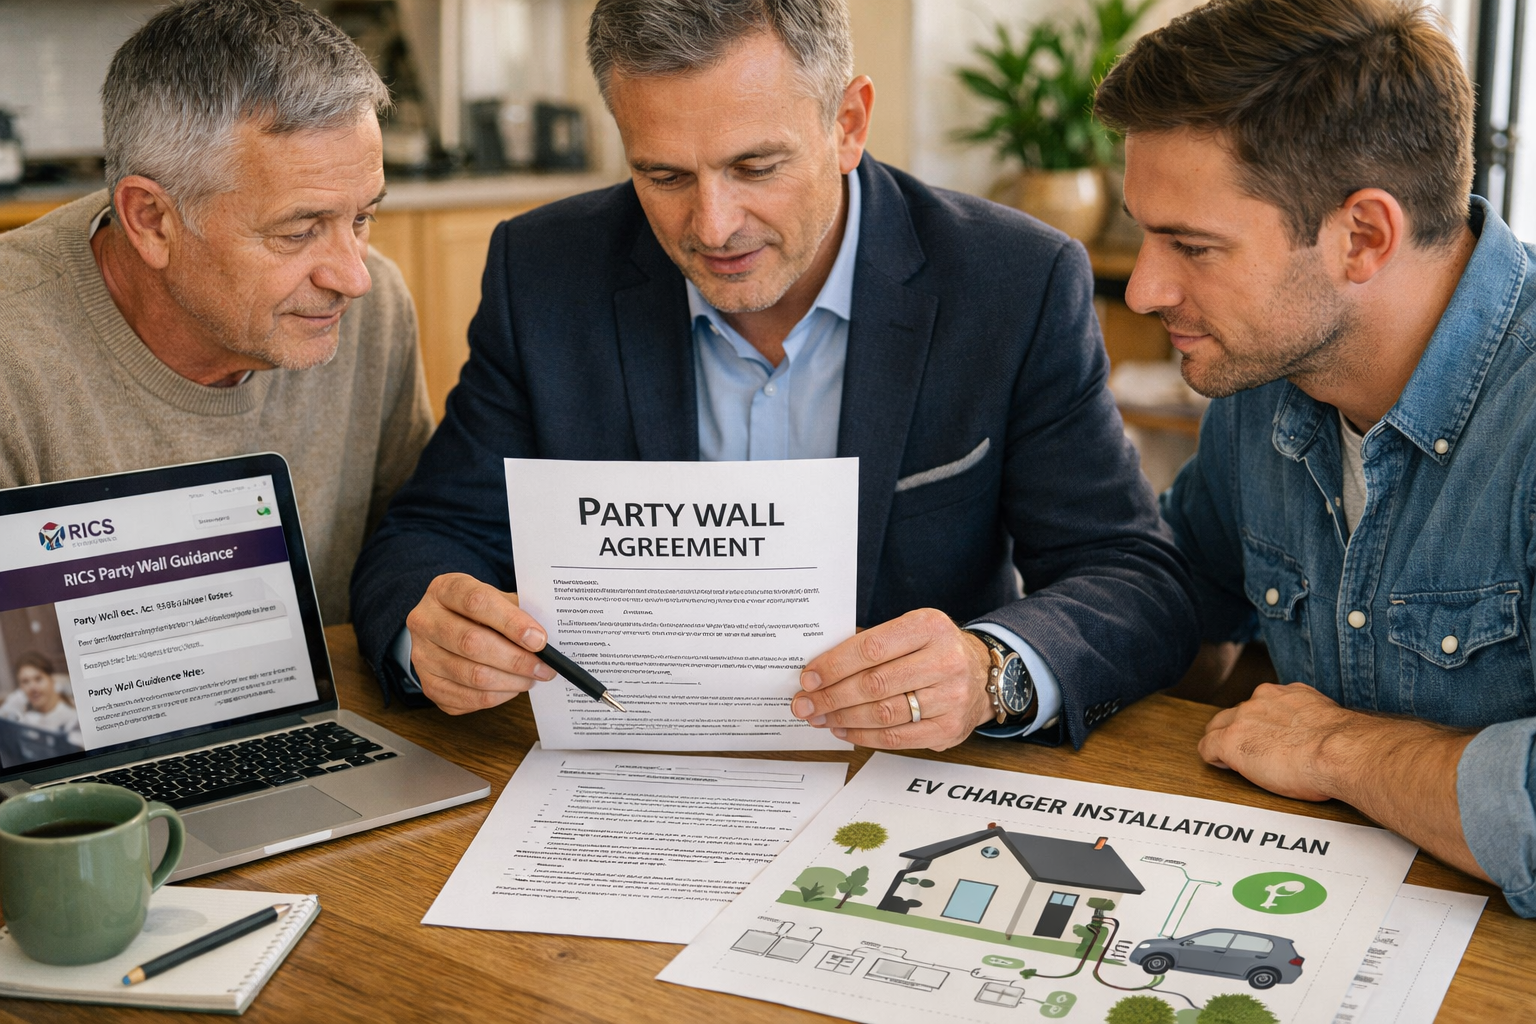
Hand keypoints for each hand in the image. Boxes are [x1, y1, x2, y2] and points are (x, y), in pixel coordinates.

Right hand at [404, 573, 556, 714]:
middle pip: (472, 643)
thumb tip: (543, 639)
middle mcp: (424, 621)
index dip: (511, 622)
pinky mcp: (428, 686)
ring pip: (471, 675)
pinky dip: (497, 696)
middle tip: (544, 666)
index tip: (539, 639)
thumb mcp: (497, 598)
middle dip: (516, 659)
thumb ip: (519, 612)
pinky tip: (512, 687)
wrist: (448, 626)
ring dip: (510, 681)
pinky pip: (467, 698)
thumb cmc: (480, 611)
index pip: (477, 602)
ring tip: (532, 677)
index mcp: (444, 589)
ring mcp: (421, 656)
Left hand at [790, 608, 993, 749]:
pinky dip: (864, 737)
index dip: (835, 665)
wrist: (980, 673)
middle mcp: (945, 660)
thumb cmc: (932, 649)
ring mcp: (951, 697)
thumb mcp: (909, 630)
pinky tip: (844, 730)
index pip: (872, 647)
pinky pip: (898, 739)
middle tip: (805, 704)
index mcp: (929, 627)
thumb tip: (819, 670)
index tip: (809, 677)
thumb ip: (870, 644)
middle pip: (875, 684)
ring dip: (843, 719)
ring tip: (820, 718)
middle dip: (832, 696)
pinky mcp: (950, 728)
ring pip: (884, 714)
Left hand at [1200, 682, 1490, 880]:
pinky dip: (1213, 758)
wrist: (1341, 751)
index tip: (1272, 738)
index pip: (1266, 703)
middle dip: (1242, 731)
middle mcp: (1264, 699)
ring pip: (1219, 727)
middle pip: (1239, 713)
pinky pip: (1207, 747)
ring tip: (1235, 763)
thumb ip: (1335, 730)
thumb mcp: (1341, 729)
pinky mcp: (1232, 741)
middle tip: (1253, 754)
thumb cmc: (1352, 747)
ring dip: (1226, 744)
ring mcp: (1244, 719)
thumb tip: (1363, 746)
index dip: (1264, 724)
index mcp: (1291, 695)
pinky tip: (1223, 768)